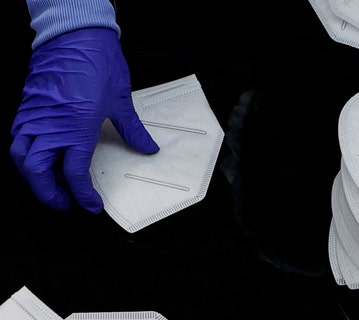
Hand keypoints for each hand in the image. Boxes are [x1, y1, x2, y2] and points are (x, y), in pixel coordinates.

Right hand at [10, 27, 158, 213]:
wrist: (75, 36)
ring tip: (52, 182)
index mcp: (76, 128)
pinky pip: (18, 138)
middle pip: (37, 173)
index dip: (84, 196)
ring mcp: (34, 117)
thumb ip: (133, 131)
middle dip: (50, 194)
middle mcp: (50, 126)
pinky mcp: (26, 108)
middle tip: (66, 201)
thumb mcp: (121, 102)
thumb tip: (147, 147)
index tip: (92, 205)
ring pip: (20, 158)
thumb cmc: (98, 64)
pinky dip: (26, 154)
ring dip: (34, 176)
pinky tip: (42, 155)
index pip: (75, 174)